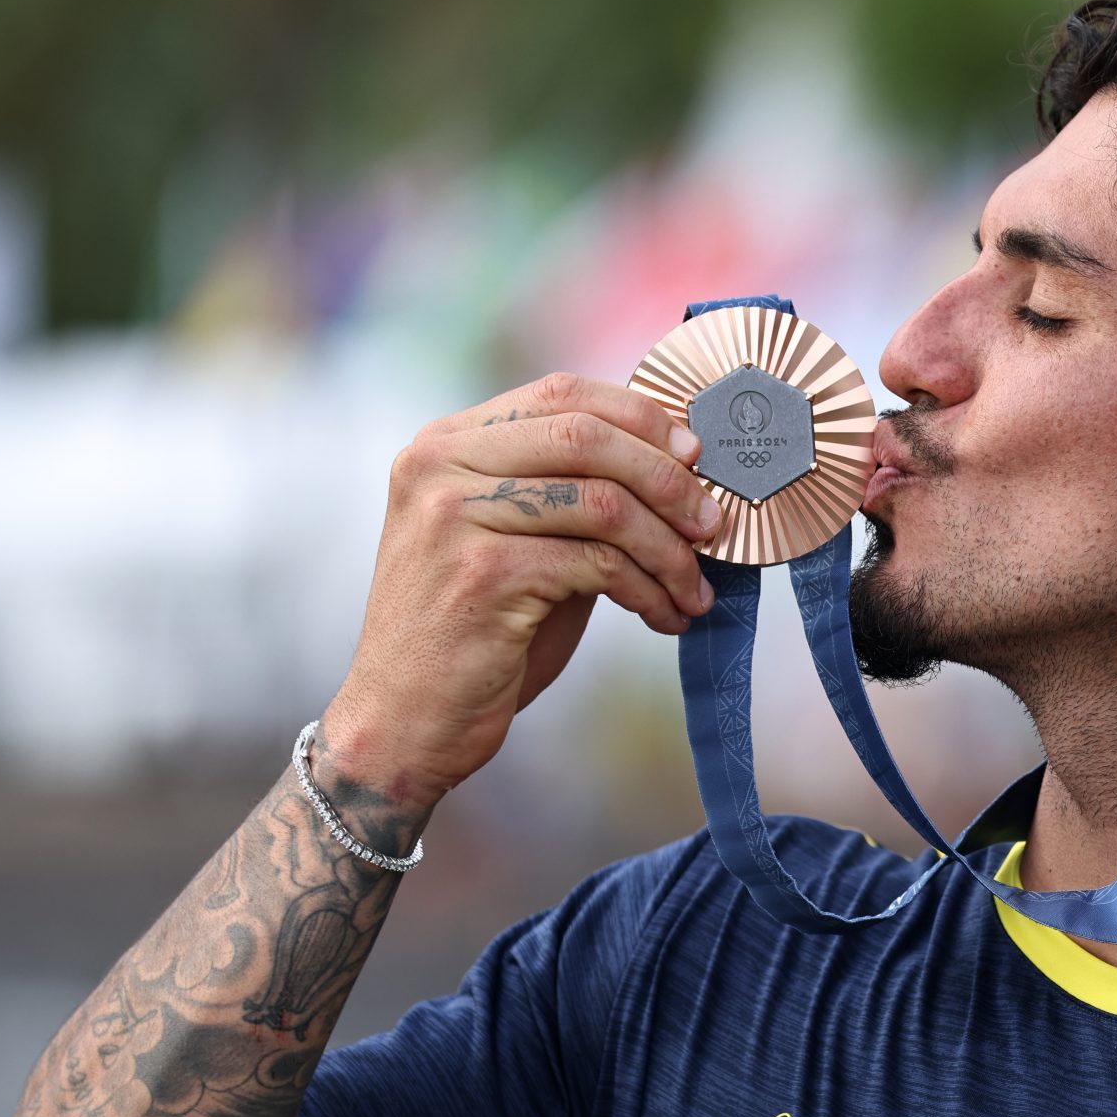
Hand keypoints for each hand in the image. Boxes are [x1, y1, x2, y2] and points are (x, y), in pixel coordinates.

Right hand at [320, 372, 724, 806]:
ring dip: (668, 549)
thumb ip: (573, 497)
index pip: (561, 393)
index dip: (641, 417)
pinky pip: (598, 565)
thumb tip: (680, 467)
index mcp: (445, 444)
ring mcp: (455, 516)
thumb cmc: (475, 636)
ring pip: (603, 502)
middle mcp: (439, 465)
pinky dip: (648, 591)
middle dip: (667, 480)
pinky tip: (664, 617)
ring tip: (693, 588)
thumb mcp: (519, 545)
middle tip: (711, 524)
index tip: (695, 457)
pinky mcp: (482, 573)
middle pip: (587, 436)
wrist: (405, 723)